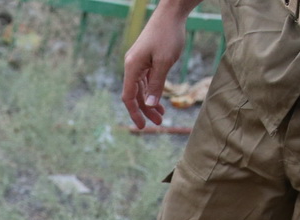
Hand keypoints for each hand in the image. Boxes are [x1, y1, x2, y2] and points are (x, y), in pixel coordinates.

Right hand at [120, 9, 189, 129]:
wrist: (171, 13)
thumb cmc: (168, 35)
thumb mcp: (165, 62)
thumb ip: (157, 84)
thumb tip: (150, 104)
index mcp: (132, 67)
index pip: (129, 96)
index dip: (134, 113)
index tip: (142, 126)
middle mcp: (132, 66)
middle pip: (135, 94)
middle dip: (146, 110)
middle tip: (159, 123)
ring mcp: (138, 62)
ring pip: (141, 88)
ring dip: (150, 102)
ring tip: (162, 115)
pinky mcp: (146, 59)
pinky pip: (146, 80)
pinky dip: (153, 91)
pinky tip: (161, 100)